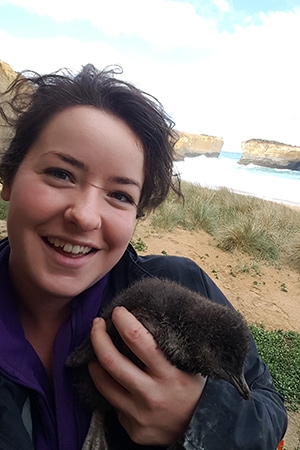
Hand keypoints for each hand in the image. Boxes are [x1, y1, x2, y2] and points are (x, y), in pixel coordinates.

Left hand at [88, 306, 206, 445]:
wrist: (202, 429)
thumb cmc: (194, 389)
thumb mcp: (189, 364)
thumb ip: (166, 346)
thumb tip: (142, 318)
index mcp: (170, 374)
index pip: (137, 339)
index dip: (123, 321)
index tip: (118, 312)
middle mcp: (152, 395)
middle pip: (111, 361)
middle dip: (98, 337)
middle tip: (97, 324)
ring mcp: (140, 414)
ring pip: (104, 383)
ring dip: (95, 362)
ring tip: (96, 350)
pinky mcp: (133, 429)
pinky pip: (113, 404)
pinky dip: (111, 388)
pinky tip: (114, 380)